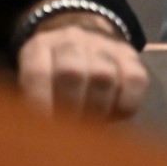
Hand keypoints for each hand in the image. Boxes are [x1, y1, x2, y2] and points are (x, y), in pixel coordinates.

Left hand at [17, 13, 147, 120]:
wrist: (84, 32)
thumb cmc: (51, 72)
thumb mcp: (31, 77)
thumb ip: (31, 99)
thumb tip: (36, 133)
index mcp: (39, 47)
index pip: (38, 73)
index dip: (40, 103)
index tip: (43, 127)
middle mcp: (71, 40)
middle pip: (72, 72)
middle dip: (71, 108)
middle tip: (69, 130)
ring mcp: (104, 45)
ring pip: (104, 76)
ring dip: (96, 109)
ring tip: (91, 126)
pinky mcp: (130, 54)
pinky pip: (135, 80)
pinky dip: (125, 103)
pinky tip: (114, 114)